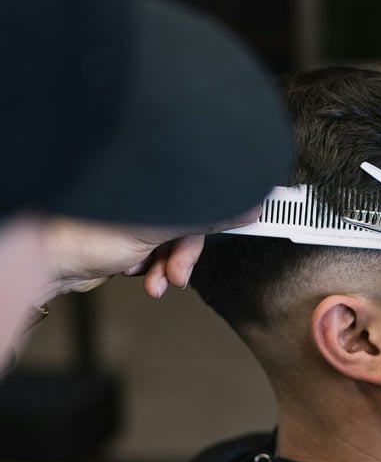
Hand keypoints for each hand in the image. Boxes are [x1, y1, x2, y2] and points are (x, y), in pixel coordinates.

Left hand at [40, 206, 260, 301]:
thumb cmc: (86, 232)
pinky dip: (153, 270)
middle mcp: (150, 194)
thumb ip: (206, 215)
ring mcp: (139, 217)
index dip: (221, 208)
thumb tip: (247, 206)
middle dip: (183, 255)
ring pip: (174, 244)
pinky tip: (139, 274)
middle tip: (178, 273)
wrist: (50, 263)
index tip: (248, 217)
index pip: (203, 190)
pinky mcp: (130, 239)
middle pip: (191, 222)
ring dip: (167, 268)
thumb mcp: (159, 225)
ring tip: (154, 282)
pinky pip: (158, 256)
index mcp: (158, 179)